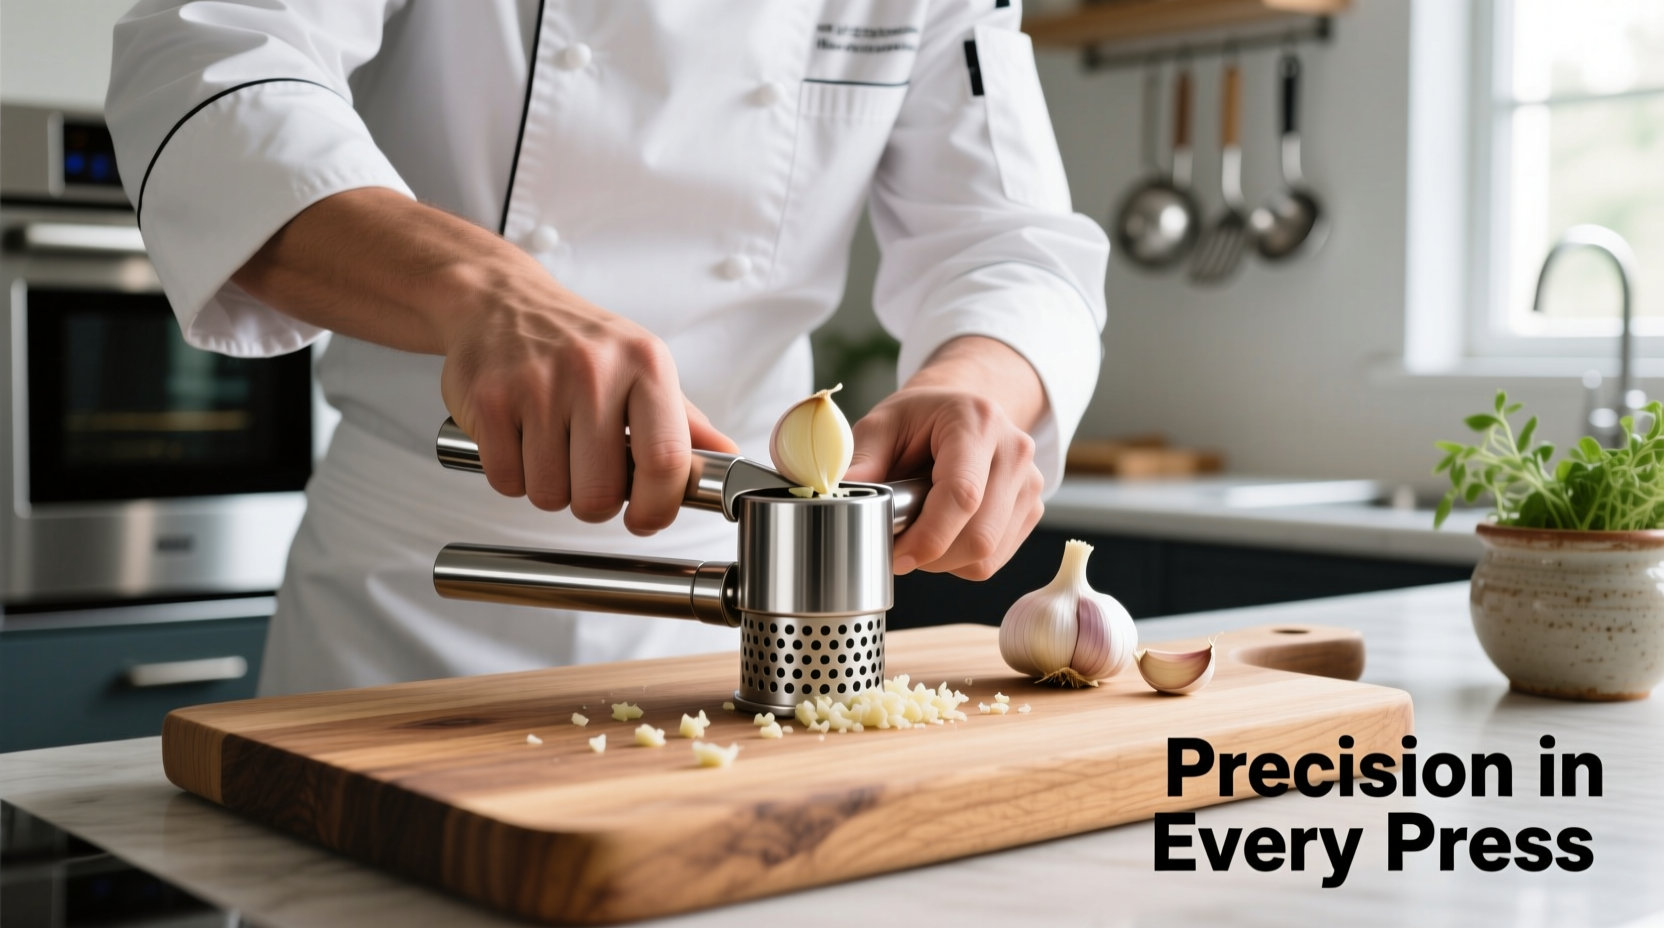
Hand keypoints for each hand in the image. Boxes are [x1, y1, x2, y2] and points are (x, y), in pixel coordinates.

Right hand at [232, 188, 737, 534]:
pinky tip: (520, 441)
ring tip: (551, 448)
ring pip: (549, 494)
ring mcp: (536, 385)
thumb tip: (728, 462)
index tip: (646, 518)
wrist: (499, 300)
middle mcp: (593, 371)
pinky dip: (513, 477)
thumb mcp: (642, 367)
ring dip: (550, 488)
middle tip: (588, 473)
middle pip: (600, 493)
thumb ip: (685, 422)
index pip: (665, 460)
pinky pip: (507, 480)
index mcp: (645, 364)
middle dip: (594, 501)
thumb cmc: (578, 341)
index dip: (658, 507)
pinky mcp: (487, 401)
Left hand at [842, 337, 1047, 579]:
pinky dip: (961, 561)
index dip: (927, 536)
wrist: (960, 410)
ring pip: (987, 555)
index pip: (963, 495)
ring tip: (920, 532)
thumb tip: (836, 498)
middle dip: (930, 555)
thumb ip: (861, 460)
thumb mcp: (882, 424)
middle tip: (897, 546)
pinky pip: (994, 560)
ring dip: (944, 561)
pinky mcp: (1031, 509)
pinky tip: (945, 532)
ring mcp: (1030, 483)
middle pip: (979, 535)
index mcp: (978, 423)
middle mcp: (1014, 451)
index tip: (893, 553)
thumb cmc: (920, 419)